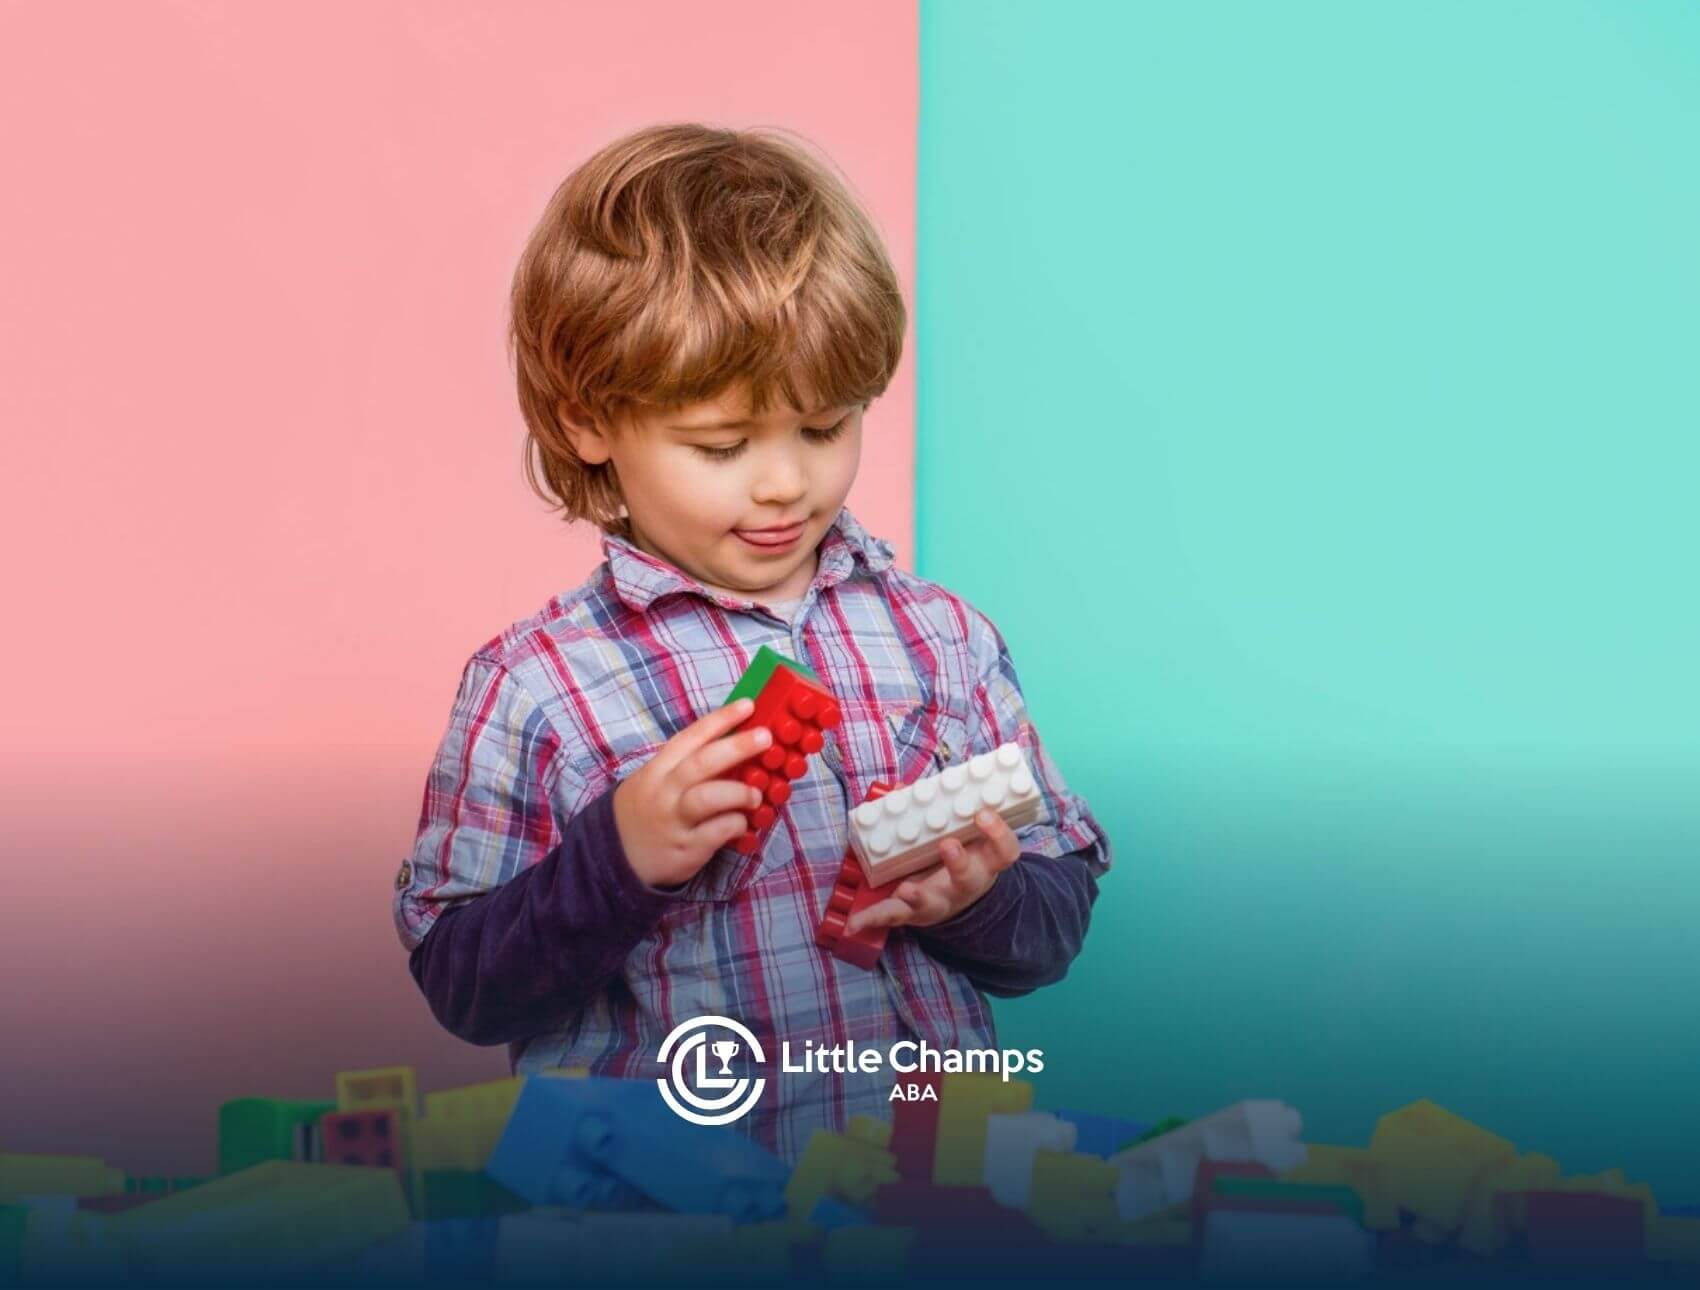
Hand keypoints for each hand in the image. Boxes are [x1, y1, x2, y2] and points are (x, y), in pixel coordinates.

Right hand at [612, 697, 773, 888]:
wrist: (615, 857)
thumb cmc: (645, 811)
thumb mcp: (655, 780)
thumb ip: (688, 765)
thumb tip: (734, 743)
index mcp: (658, 769)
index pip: (691, 737)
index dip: (721, 719)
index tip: (748, 705)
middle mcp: (664, 792)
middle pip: (701, 763)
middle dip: (737, 747)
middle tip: (765, 737)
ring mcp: (674, 821)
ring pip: (708, 798)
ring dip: (739, 792)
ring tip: (757, 794)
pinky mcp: (685, 850)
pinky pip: (717, 832)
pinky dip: (736, 824)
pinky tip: (743, 823)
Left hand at [845, 809, 1021, 933]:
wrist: (959, 902)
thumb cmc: (962, 858)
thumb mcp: (965, 837)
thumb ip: (940, 811)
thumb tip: (902, 787)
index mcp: (983, 863)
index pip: (1003, 851)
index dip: (998, 833)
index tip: (983, 813)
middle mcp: (964, 885)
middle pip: (968, 878)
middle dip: (958, 862)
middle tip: (948, 844)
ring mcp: (939, 901)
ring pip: (931, 903)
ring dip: (917, 896)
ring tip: (906, 889)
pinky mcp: (913, 913)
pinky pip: (894, 915)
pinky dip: (872, 918)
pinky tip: (854, 923)